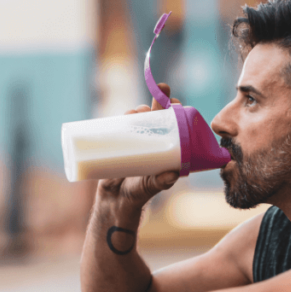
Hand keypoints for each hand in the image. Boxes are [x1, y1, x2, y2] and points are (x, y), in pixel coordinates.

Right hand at [96, 83, 182, 210]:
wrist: (115, 200)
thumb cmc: (139, 194)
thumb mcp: (151, 186)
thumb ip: (161, 181)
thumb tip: (173, 174)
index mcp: (165, 150)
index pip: (174, 126)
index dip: (176, 112)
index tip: (176, 103)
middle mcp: (152, 142)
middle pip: (158, 117)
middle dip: (159, 102)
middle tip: (161, 91)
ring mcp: (136, 141)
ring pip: (140, 118)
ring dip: (142, 109)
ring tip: (140, 111)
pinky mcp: (119, 142)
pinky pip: (123, 126)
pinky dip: (126, 117)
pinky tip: (128, 114)